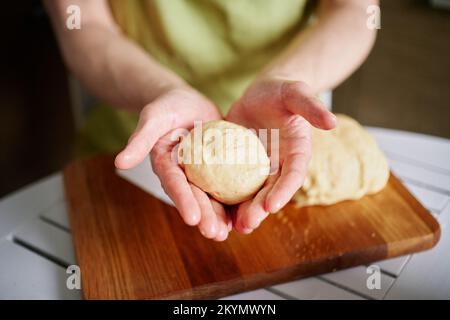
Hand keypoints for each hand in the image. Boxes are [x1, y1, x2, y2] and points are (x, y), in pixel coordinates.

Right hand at [115, 87, 230, 240]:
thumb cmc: (167, 108)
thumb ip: (140, 139)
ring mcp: (202, 174)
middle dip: (205, 217)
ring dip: (220, 216)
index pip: (175, 185)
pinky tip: (246, 213)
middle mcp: (184, 175)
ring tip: (228, 232)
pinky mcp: (219, 170)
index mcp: (167, 166)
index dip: (183, 201)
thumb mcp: (153, 118)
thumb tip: (120, 162)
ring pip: (211, 198)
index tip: (192, 219)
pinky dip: (235, 199)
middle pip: (195, 198)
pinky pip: (228, 185)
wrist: (187, 104)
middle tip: (215, 233)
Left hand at [226, 77, 336, 233]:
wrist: (261, 94)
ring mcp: (258, 168)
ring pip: (252, 194)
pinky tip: (215, 210)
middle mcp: (279, 165)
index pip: (293, 175)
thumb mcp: (296, 93)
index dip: (284, 191)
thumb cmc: (281, 91)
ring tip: (233, 227)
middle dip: (260, 209)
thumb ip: (311, 106)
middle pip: (271, 191)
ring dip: (244, 211)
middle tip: (247, 223)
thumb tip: (332, 122)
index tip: (271, 206)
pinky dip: (226, 198)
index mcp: (296, 153)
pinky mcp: (239, 166)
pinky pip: (232, 183)